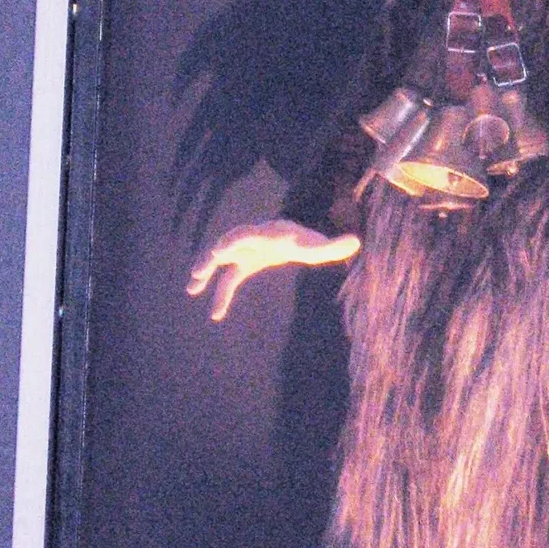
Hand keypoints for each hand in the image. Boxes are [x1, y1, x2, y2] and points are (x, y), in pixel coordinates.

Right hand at [187, 219, 359, 320]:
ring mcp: (245, 252)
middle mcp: (253, 240)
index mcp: (270, 233)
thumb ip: (334, 245)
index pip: (252, 233)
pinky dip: (220, 295)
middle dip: (217, 253)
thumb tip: (356, 241)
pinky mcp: (243, 265)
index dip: (237, 240)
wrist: (296, 238)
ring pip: (221, 260)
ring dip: (206, 270)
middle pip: (231, 243)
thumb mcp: (319, 245)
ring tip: (191, 286)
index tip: (222, 249)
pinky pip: (228, 280)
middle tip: (206, 263)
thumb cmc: (306, 241)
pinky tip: (216, 314)